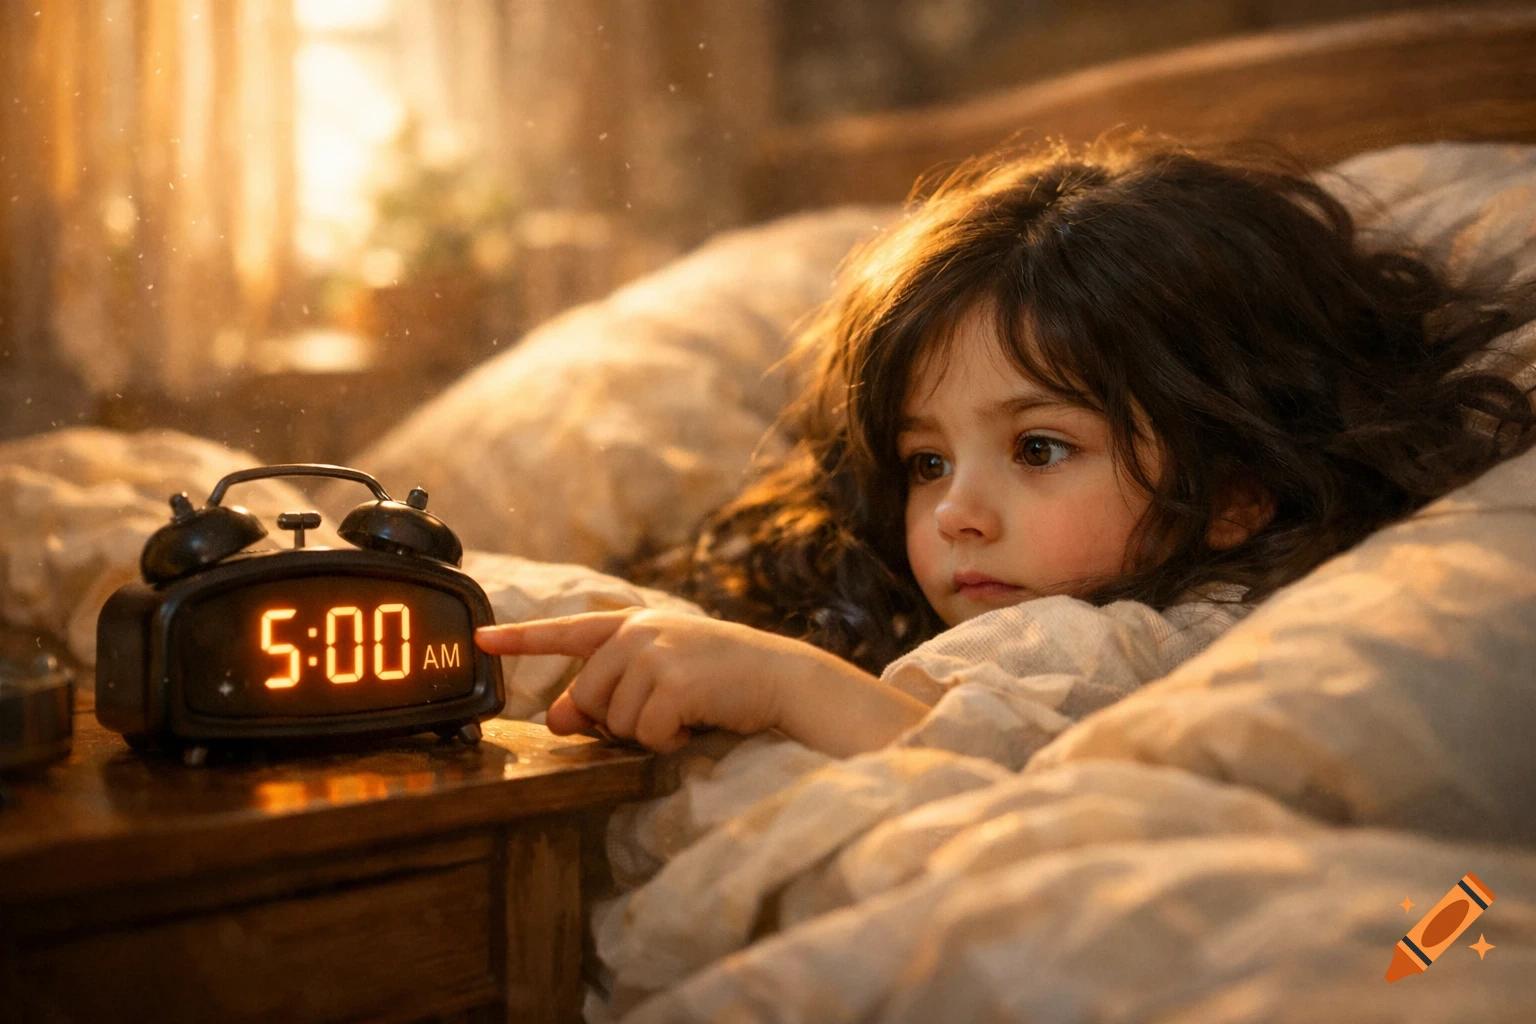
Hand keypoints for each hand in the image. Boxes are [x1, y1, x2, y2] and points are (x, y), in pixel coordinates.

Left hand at [474, 609, 929, 755]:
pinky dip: (669, 741)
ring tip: (686, 715)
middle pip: (587, 697)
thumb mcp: (664, 677)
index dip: (519, 639)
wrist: (783, 679)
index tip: (479, 641)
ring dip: (647, 732)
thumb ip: (612, 691)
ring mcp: (654, 653)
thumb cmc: (725, 681)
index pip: (566, 632)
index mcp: (633, 625)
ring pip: (613, 720)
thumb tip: (560, 721)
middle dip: (616, 720)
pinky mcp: (672, 680)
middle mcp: (637, 632)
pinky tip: (695, 723)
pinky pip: (644, 733)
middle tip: (663, 716)